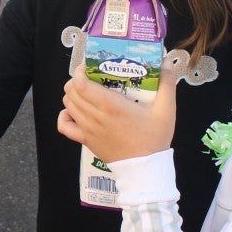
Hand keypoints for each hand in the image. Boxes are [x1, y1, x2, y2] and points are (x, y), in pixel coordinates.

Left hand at [57, 64, 177, 163]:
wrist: (145, 170)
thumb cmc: (154, 139)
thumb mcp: (166, 110)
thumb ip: (167, 84)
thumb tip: (166, 61)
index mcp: (112, 107)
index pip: (81, 84)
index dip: (80, 71)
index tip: (89, 65)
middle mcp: (96, 117)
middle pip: (71, 91)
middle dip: (77, 79)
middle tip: (91, 77)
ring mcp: (88, 130)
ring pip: (68, 105)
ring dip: (73, 94)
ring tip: (87, 92)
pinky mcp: (85, 141)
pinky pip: (64, 126)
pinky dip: (65, 116)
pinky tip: (75, 112)